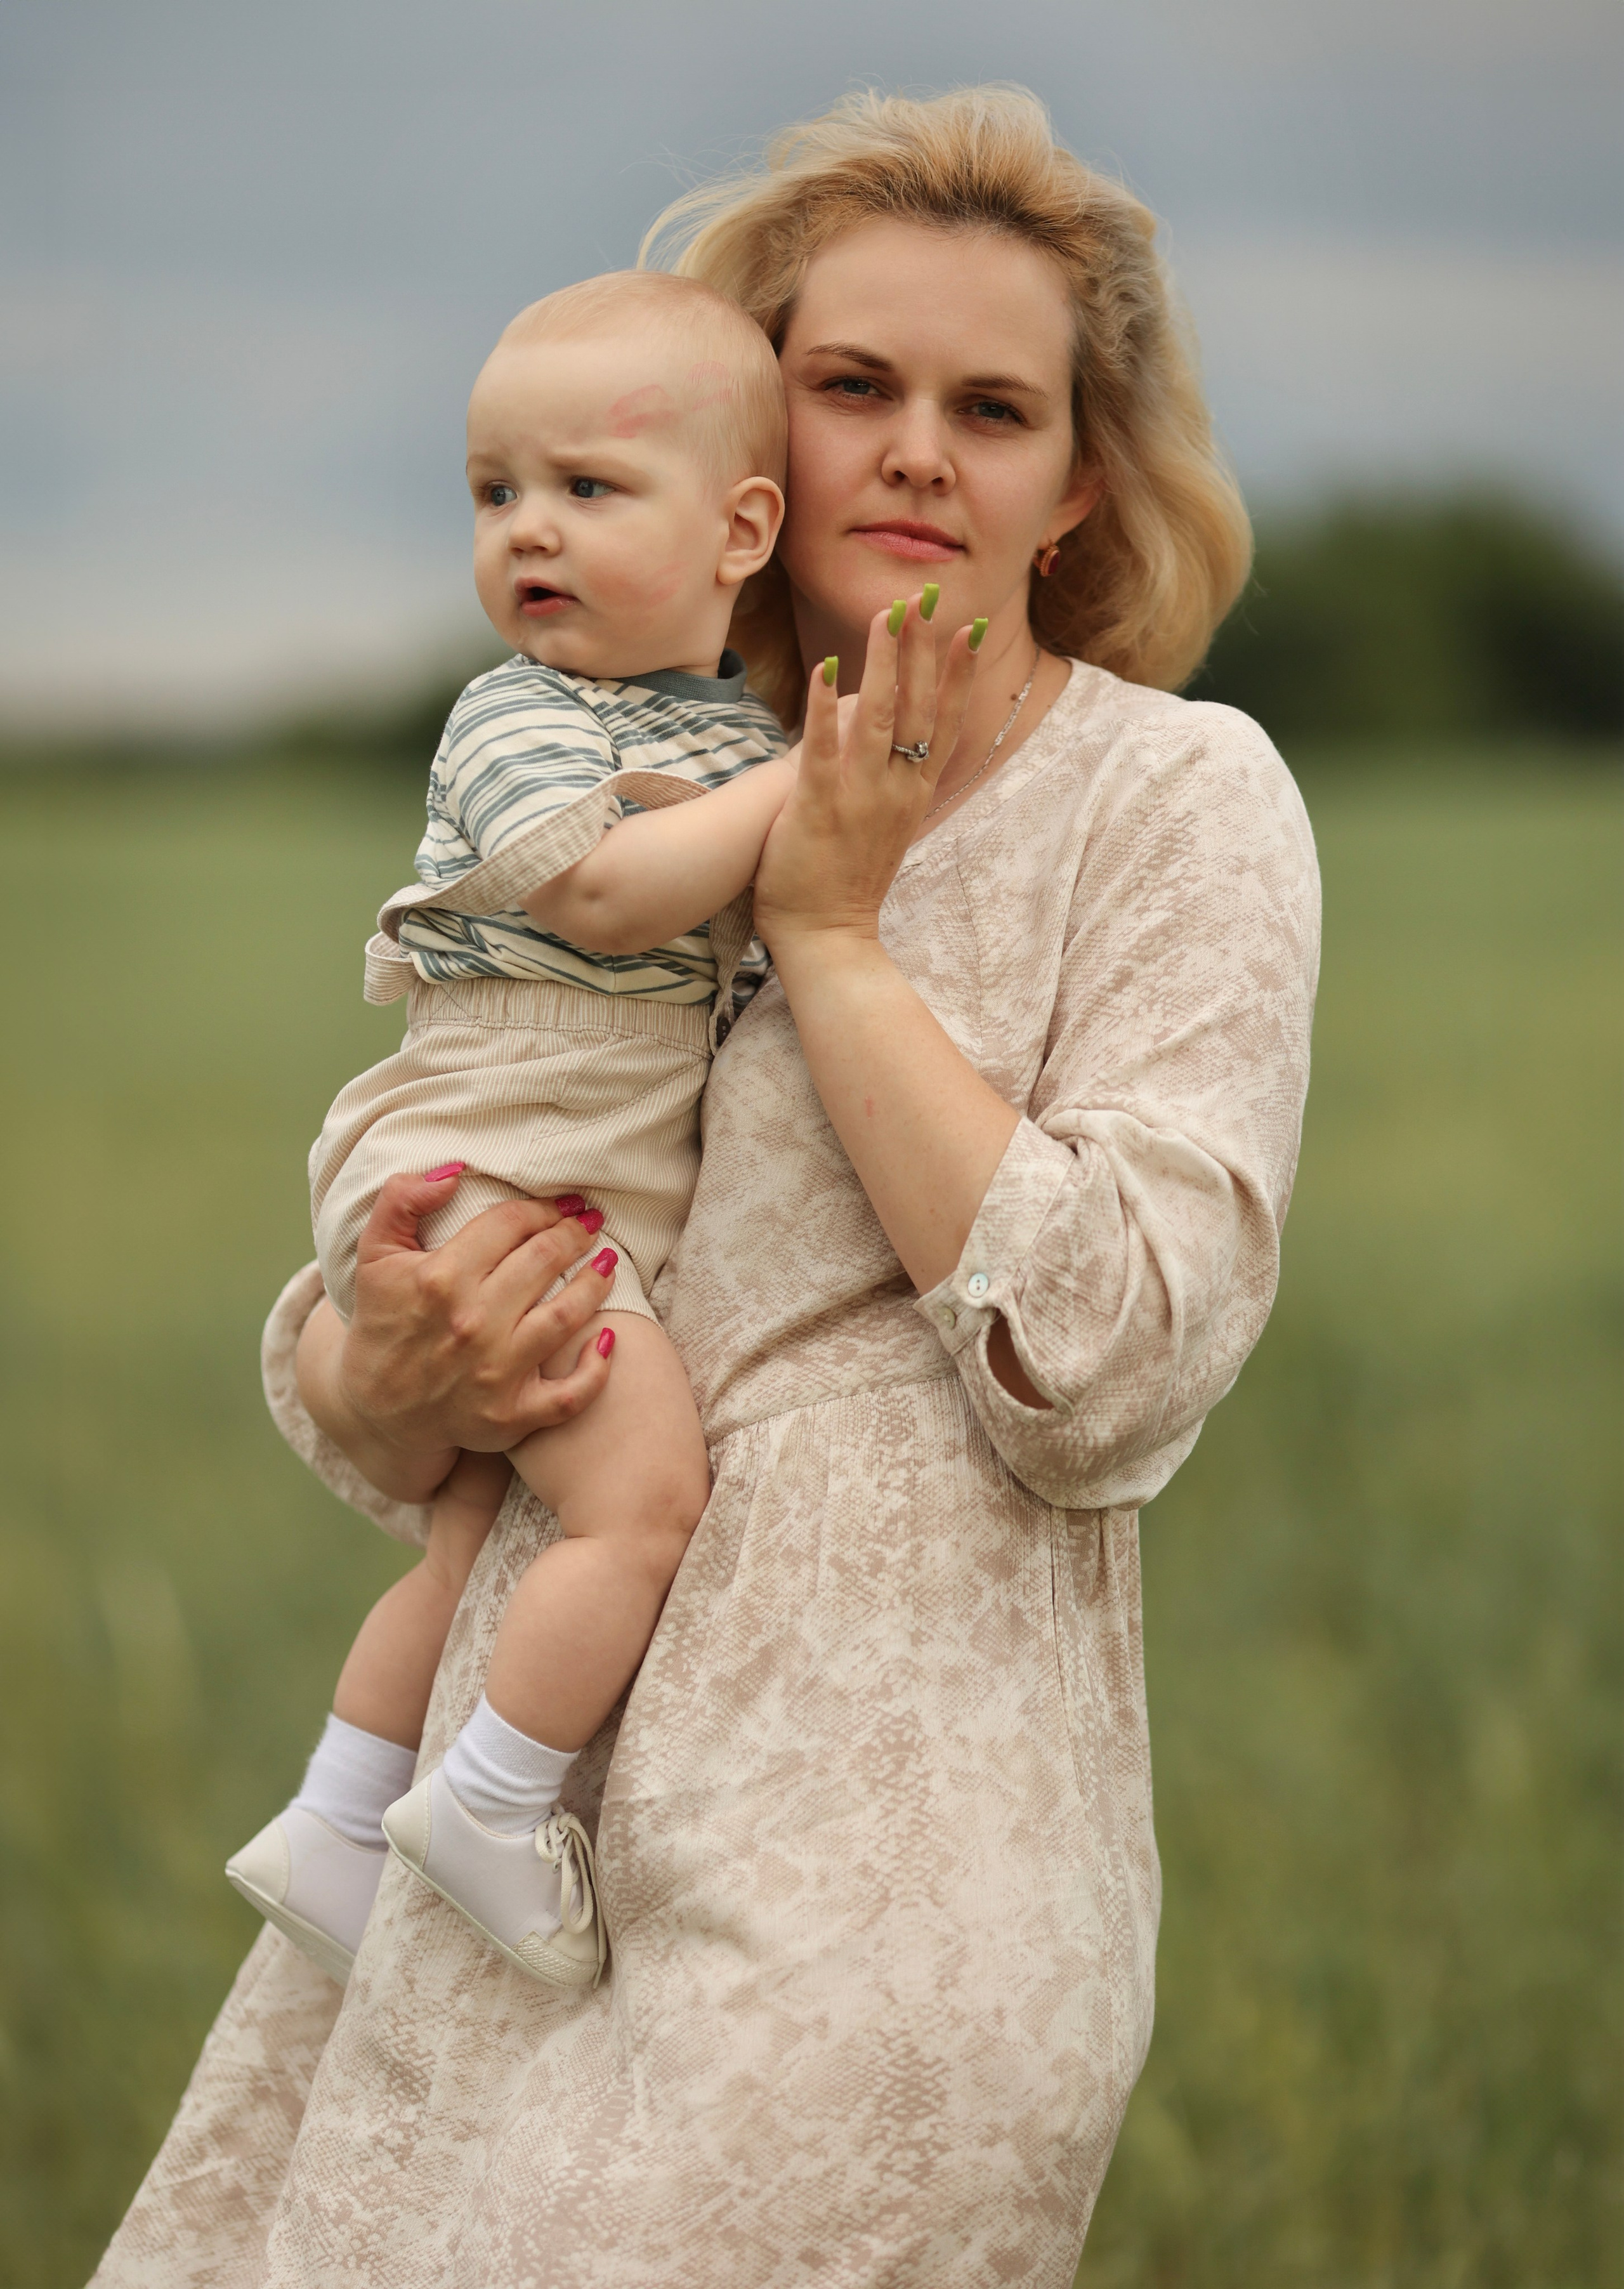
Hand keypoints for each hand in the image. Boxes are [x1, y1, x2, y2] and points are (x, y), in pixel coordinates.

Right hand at [305, 1169, 618, 1495]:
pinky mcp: (510, 1416)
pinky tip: (609, 1338)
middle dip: (574, 1234)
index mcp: (438, 1279)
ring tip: (607, 1262)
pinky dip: (597, 1369)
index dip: (540, 1208)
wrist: (377, 1409)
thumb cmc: (383, 1323)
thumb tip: (452, 1171)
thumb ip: (400, 1201)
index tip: (560, 1205)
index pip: (509, 1225)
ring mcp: (493, 1374)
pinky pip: (570, 1395)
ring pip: (565, 1316)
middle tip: (589, 1224)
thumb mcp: (374, 1255)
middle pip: (543, 1261)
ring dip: (594, 1283)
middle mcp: (470, 1325)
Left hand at [753, 596, 978, 952]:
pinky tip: (824, 669)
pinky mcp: (818, 810)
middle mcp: (895, 790)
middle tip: (925, 598)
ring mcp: (858, 799)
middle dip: (922, 649)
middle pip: (917, 708)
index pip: (943, 721)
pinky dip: (823, 709)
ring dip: (882, 663)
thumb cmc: (849, 882)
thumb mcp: (887, 827)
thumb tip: (900, 746)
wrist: (828, 940)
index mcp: (913, 793)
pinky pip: (822, 750)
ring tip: (885, 616)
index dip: (956, 673)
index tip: (966, 627)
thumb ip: (896, 784)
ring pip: (876, 718)